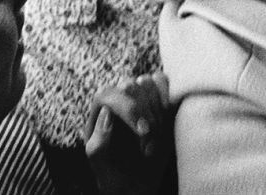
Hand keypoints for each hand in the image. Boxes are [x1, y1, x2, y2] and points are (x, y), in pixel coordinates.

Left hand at [85, 73, 171, 194]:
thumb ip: (97, 146)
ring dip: (157, 111)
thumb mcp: (103, 171)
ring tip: (155, 140)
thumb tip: (106, 113)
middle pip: (130, 86)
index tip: (144, 132)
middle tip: (149, 147)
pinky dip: (167, 96)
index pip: (110, 96)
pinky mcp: (156, 97)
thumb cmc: (118, 180)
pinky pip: (162, 81)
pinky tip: (167, 118)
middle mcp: (117, 100)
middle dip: (145, 116)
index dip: (129, 110)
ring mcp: (137, 96)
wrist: (140, 187)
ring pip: (147, 82)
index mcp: (99, 115)